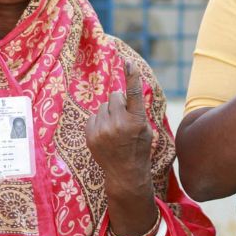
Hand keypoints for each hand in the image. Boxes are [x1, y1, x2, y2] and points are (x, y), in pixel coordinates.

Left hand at [85, 62, 154, 193]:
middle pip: (114, 96)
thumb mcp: (145, 128)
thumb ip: (135, 110)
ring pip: (103, 106)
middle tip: (124, 119)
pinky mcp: (90, 135)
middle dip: (119, 103)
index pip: (133, 94)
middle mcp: (118, 124)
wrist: (125, 173)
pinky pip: (93, 116)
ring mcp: (102, 130)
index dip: (132, 76)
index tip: (128, 62)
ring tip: (115, 130)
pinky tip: (106, 135)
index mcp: (136, 121)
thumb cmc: (138, 147)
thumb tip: (119, 95)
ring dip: (109, 113)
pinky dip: (99, 122)